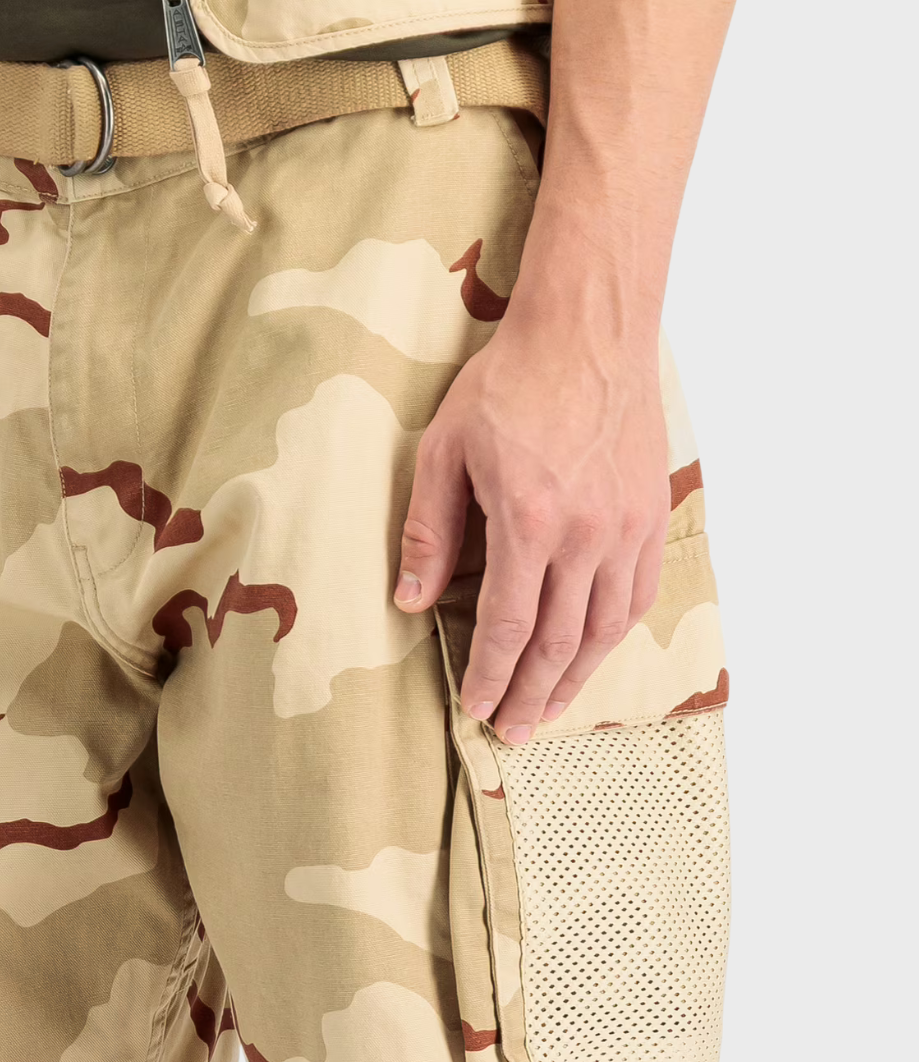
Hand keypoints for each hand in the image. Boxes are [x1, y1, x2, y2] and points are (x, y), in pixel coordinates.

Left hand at [395, 316, 668, 743]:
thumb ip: (429, 532)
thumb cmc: (509, 383)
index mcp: (530, 521)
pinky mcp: (650, 514)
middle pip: (559, 642)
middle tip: (514, 733)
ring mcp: (627, 526)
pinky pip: (637, 594)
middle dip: (533, 695)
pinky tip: (592, 655)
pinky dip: (614, 636)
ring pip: (605, 628)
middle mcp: (587, 533)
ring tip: (551, 711)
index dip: (493, 676)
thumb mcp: (445, 450)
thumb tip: (411, 603)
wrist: (588, 328)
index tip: (478, 709)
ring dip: (576, 679)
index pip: (510, 625)